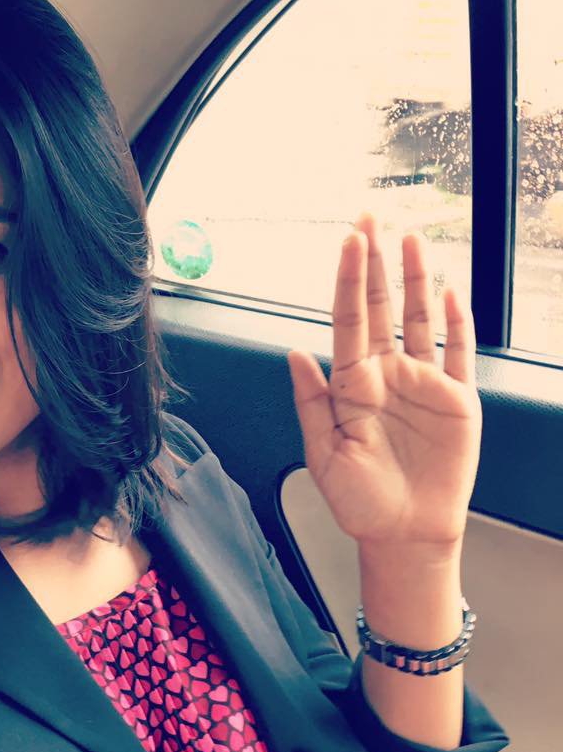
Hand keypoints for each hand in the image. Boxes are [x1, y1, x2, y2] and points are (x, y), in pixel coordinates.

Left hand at [287, 215, 481, 551]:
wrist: (402, 534)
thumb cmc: (358, 499)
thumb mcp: (323, 452)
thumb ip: (310, 401)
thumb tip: (294, 351)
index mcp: (352, 385)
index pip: (349, 320)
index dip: (349, 280)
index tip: (349, 240)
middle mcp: (387, 375)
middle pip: (382, 308)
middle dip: (377, 263)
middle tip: (372, 217)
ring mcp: (424, 384)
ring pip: (421, 320)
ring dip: (417, 279)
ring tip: (411, 239)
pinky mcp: (457, 401)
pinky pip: (458, 353)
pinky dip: (458, 322)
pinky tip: (451, 290)